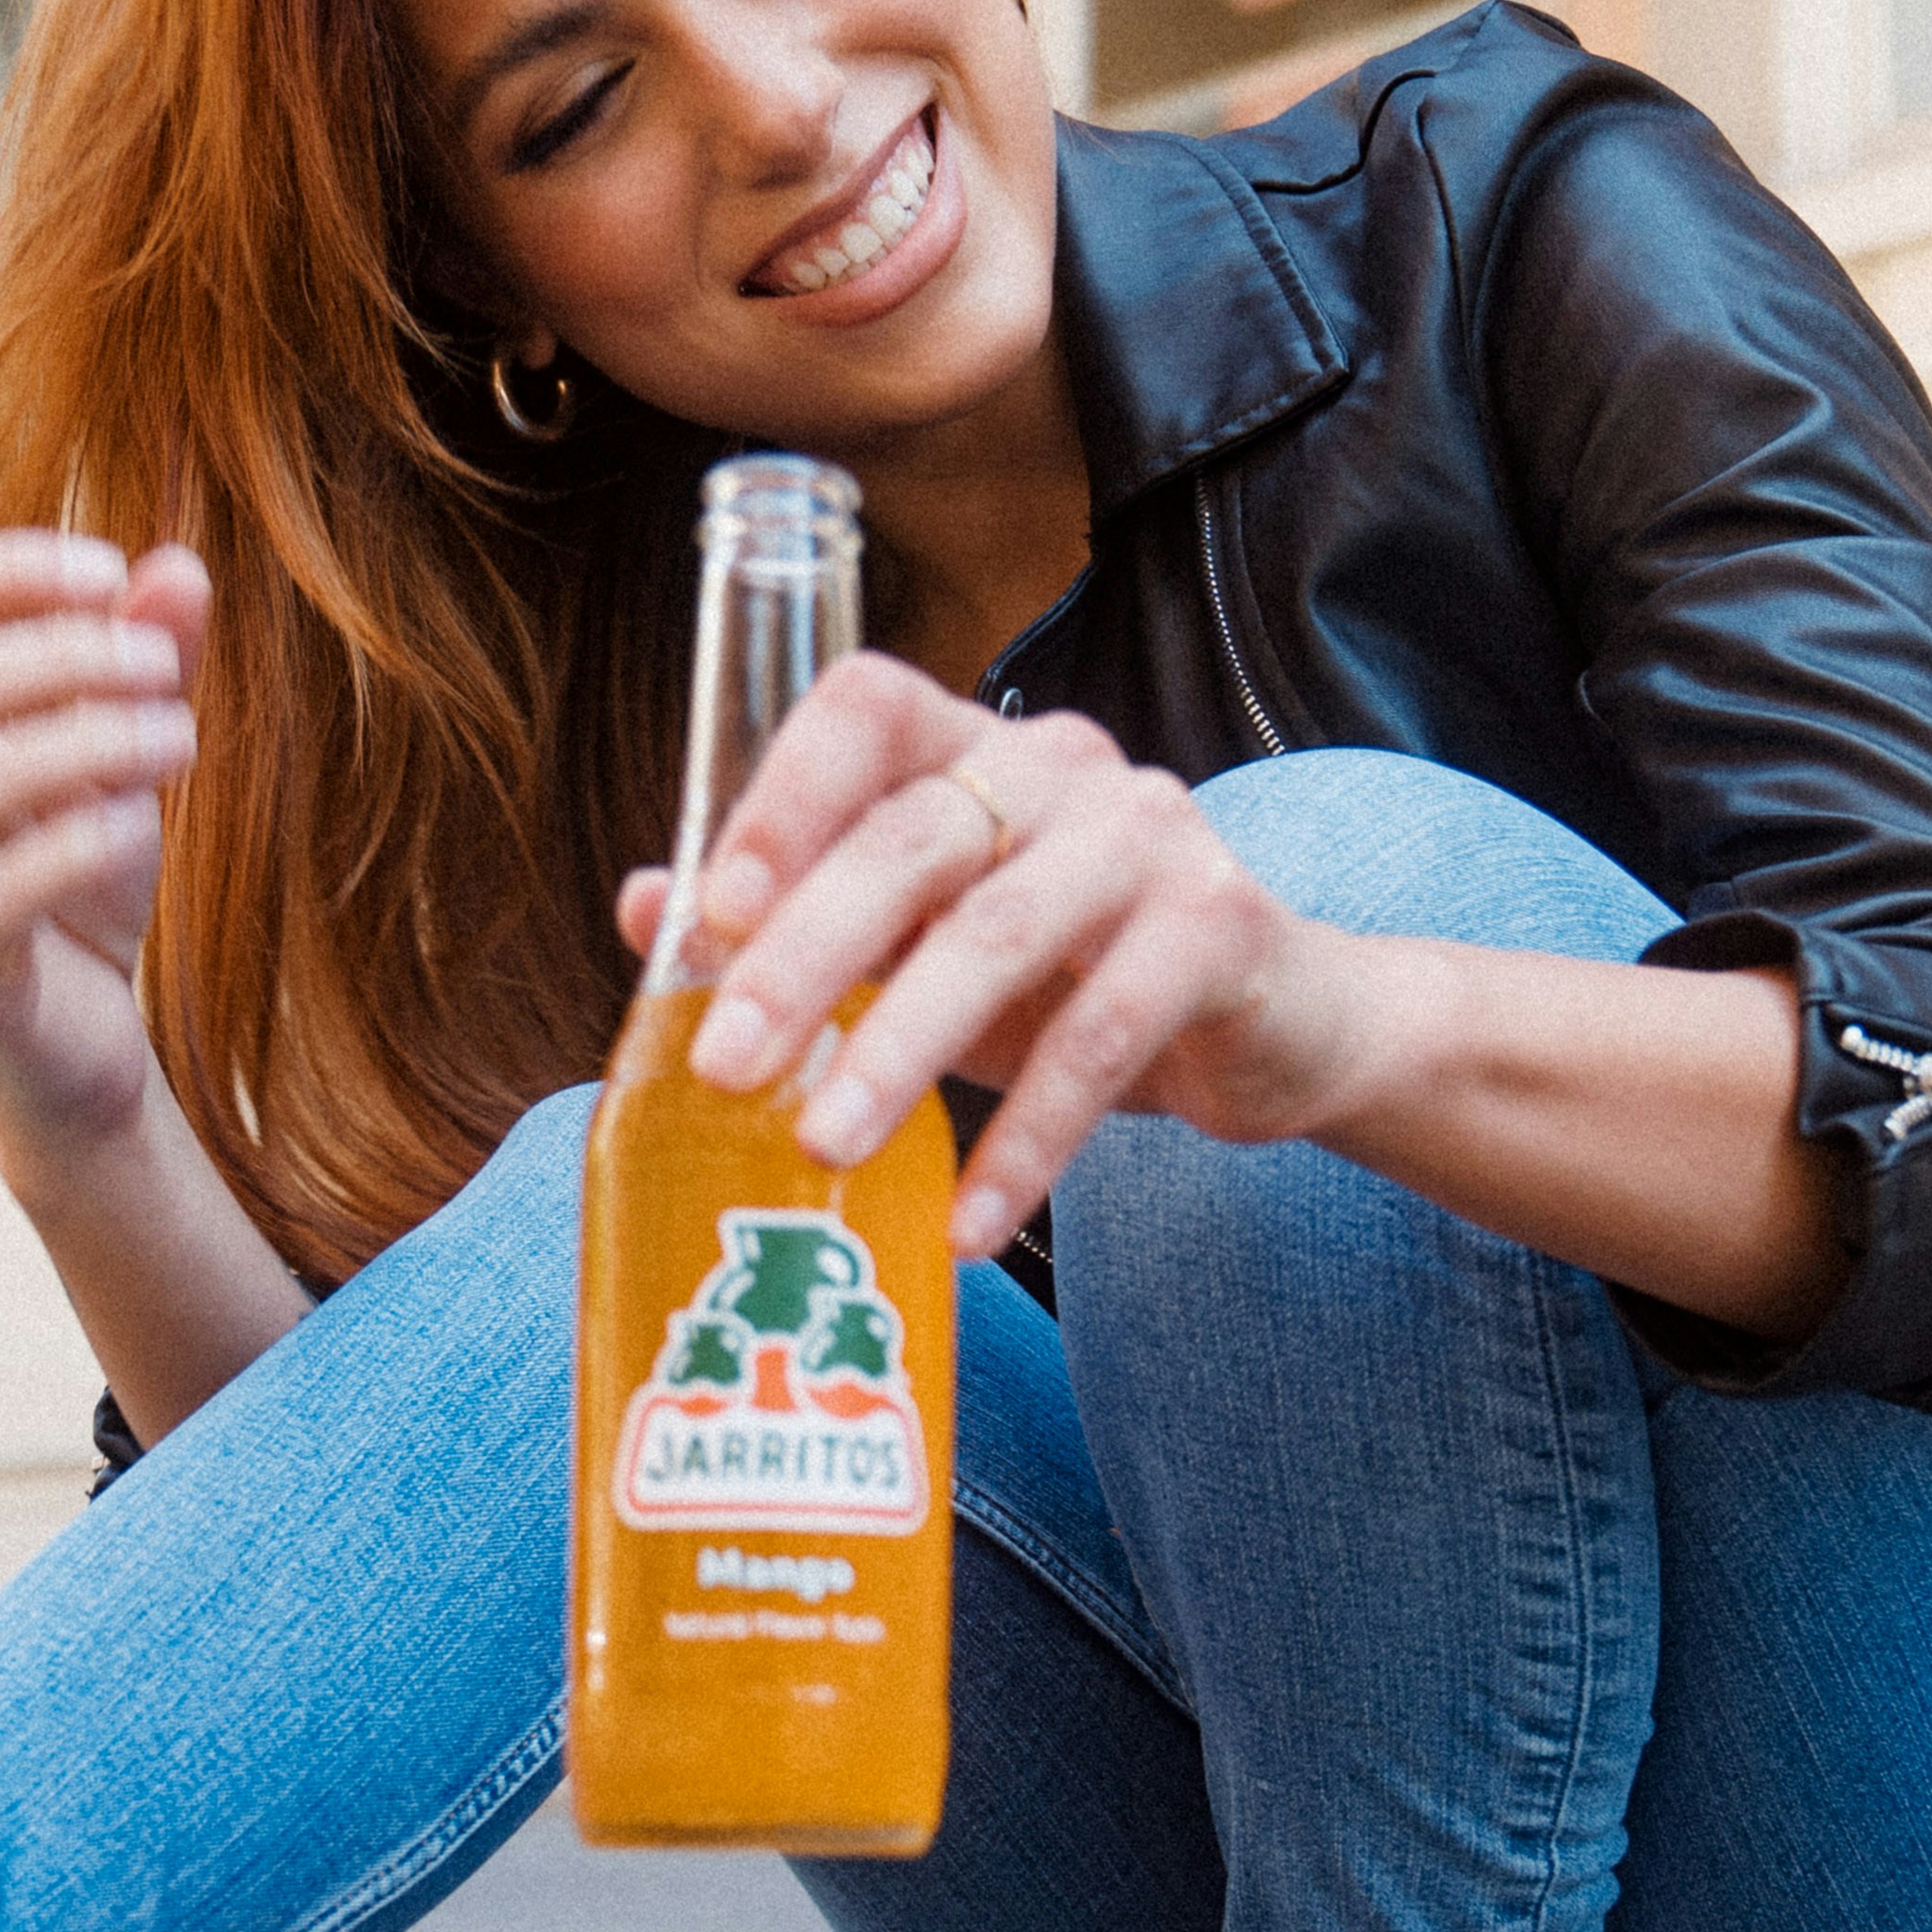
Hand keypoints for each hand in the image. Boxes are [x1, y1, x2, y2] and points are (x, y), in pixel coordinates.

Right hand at [0, 532, 211, 1146]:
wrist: (82, 1039)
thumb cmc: (83, 878)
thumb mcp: (129, 755)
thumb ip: (147, 660)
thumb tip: (181, 567)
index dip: (0, 572)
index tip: (111, 577)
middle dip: (53, 657)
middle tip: (160, 666)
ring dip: (80, 743)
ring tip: (178, 736)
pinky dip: (73, 844)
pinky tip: (140, 822)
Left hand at [613, 652, 1368, 1257]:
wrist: (1284, 1023)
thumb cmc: (1073, 978)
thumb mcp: (928, 948)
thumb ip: (802, 921)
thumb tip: (647, 910)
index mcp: (973, 749)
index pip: (867, 707)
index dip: (784, 791)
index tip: (711, 909)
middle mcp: (1061, 769)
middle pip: (917, 835)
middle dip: (809, 952)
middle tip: (726, 1065)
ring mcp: (1150, 837)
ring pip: (1002, 937)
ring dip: (901, 1052)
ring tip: (826, 1150)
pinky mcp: (1220, 930)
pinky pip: (1103, 1041)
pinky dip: (1026, 1143)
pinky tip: (968, 1224)